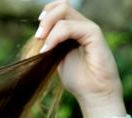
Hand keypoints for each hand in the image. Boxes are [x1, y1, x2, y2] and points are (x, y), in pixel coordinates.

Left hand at [36, 1, 122, 116]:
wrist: (94, 94)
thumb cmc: (78, 80)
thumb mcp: (57, 60)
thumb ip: (50, 45)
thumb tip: (37, 35)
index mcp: (74, 30)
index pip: (58, 9)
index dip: (46, 16)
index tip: (37, 35)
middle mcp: (82, 25)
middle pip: (61, 6)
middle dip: (45, 19)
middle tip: (38, 37)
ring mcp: (89, 28)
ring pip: (64, 11)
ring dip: (48, 26)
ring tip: (43, 47)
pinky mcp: (94, 33)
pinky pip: (70, 26)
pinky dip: (55, 36)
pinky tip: (48, 49)